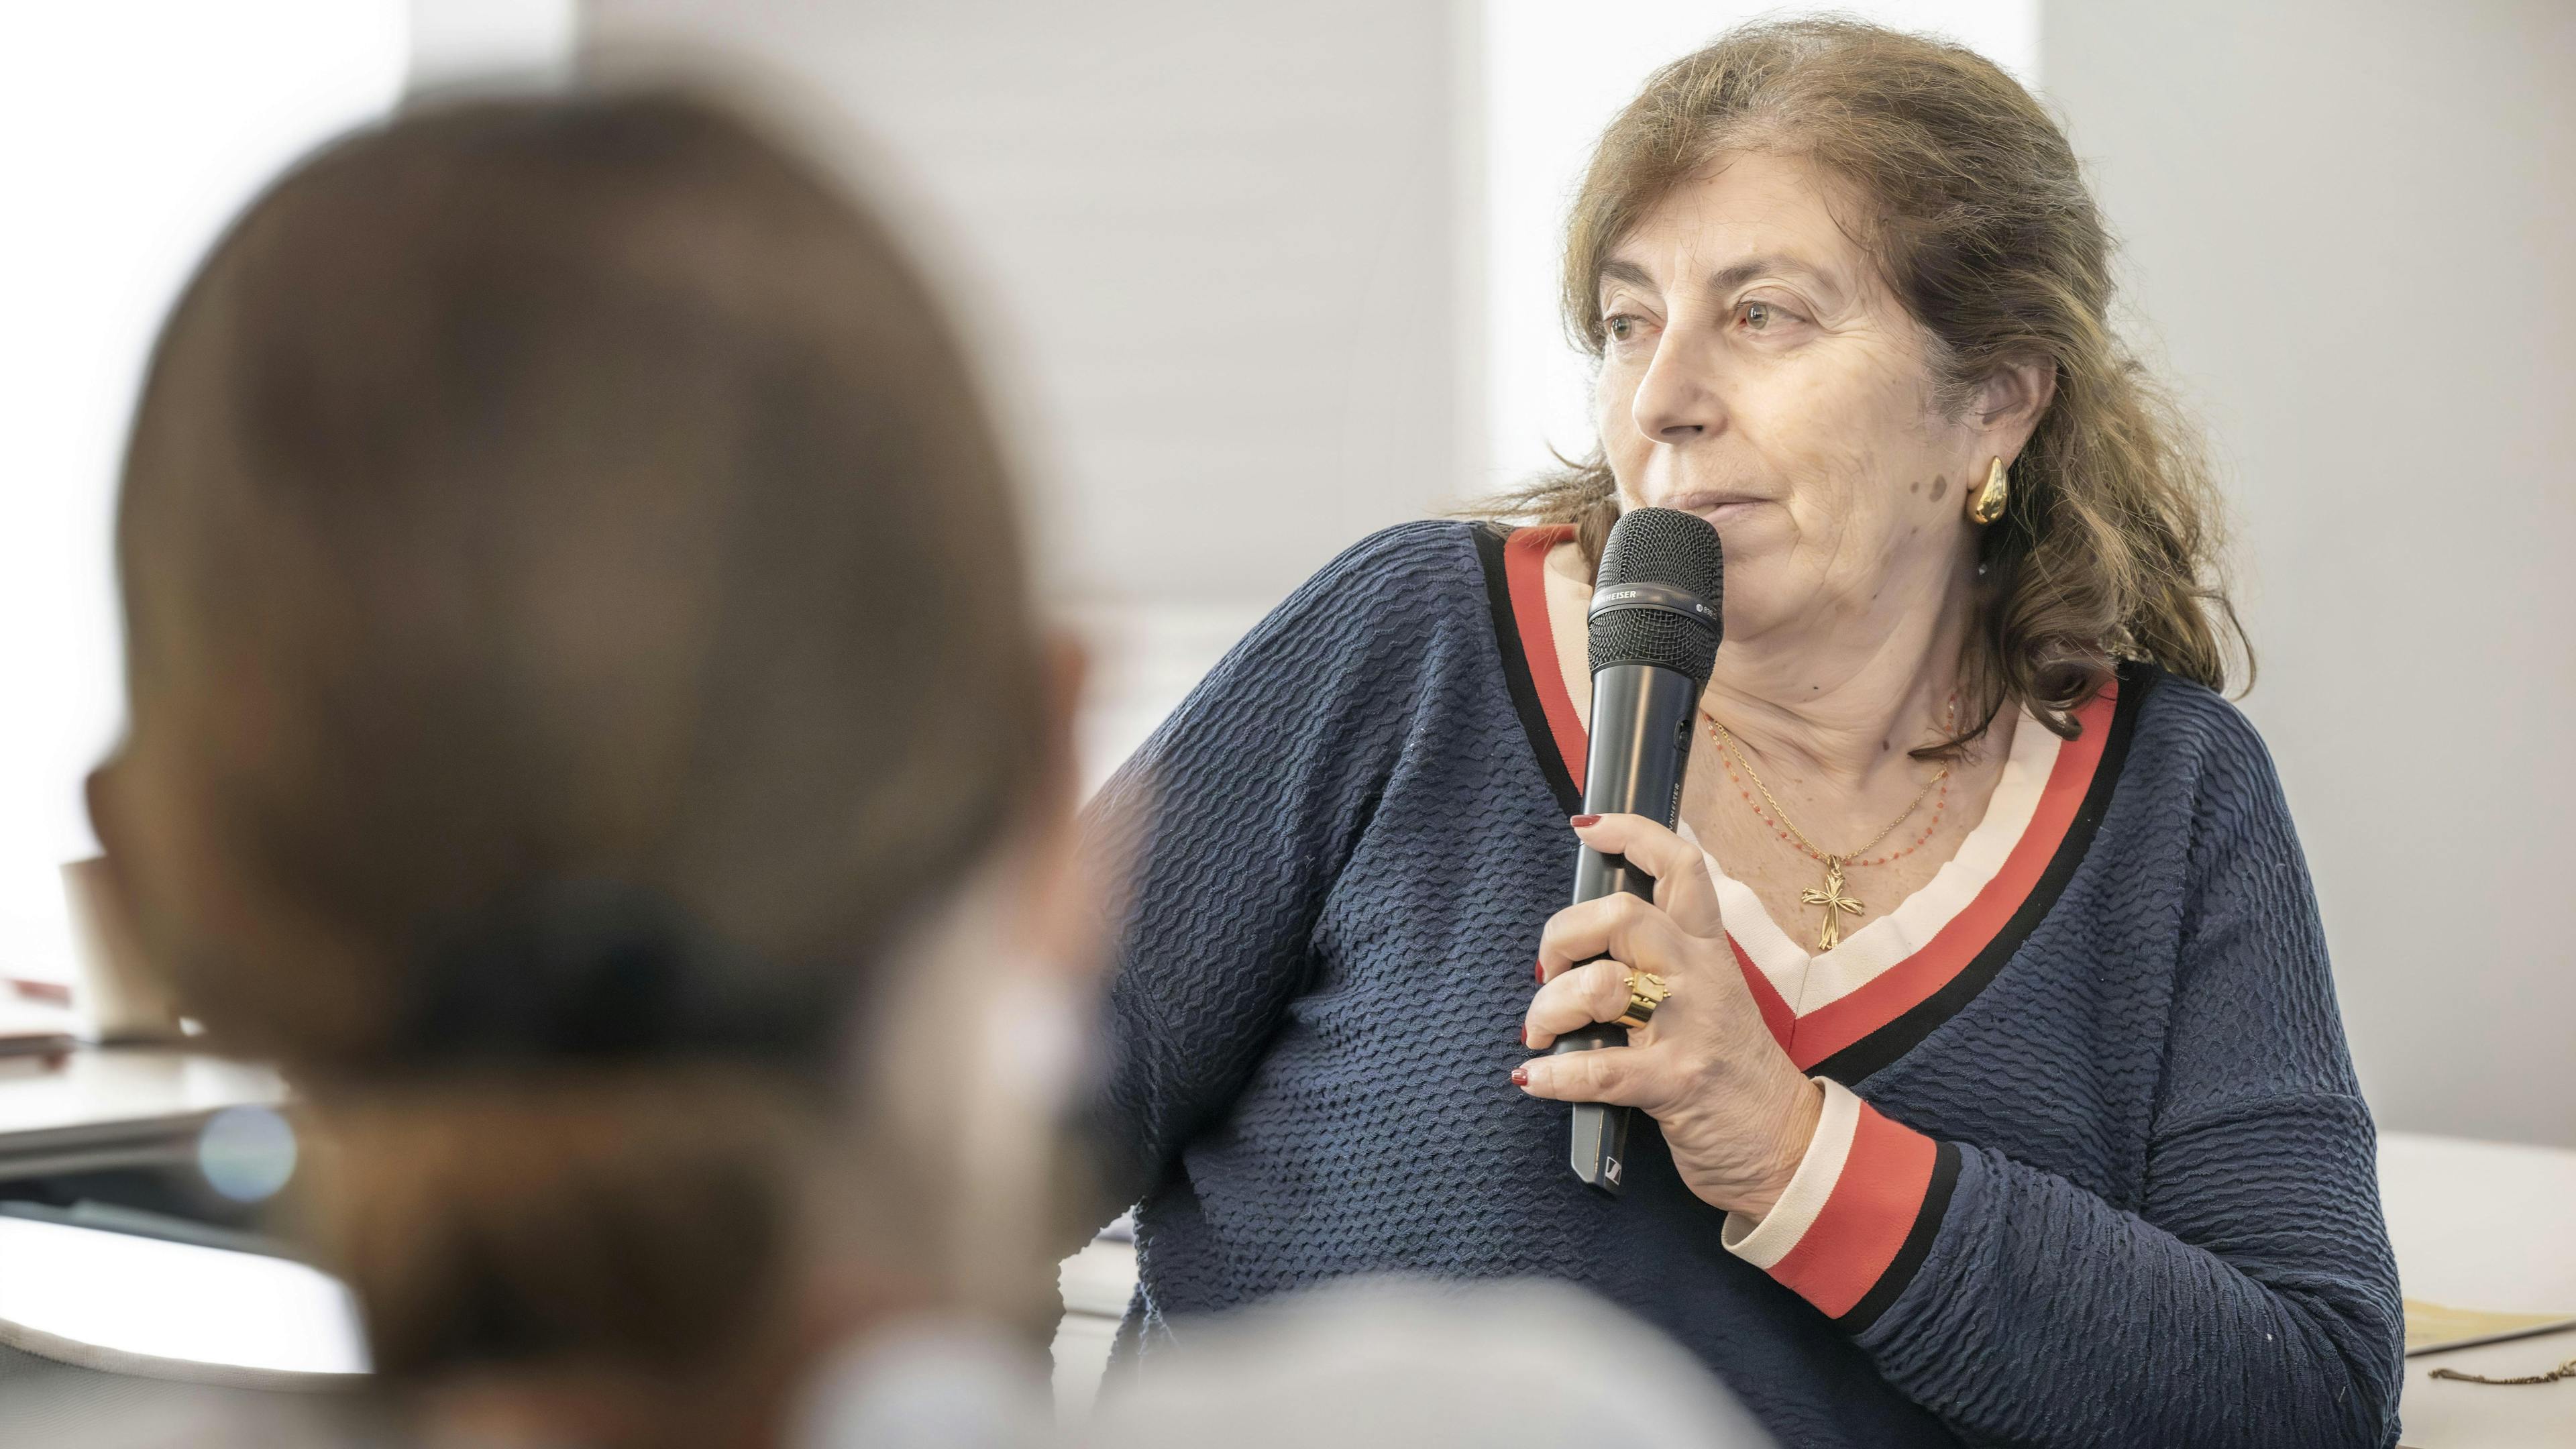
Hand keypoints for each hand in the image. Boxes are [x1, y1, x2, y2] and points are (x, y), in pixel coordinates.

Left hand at [1516, 814, 1822, 1217]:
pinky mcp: (1676, 1083)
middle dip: (1562, 935)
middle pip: (1622, 914)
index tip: (1587, 826)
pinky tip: (1534, 1080)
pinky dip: (1553, 1075)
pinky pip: (1598, 1069)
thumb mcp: (1705, 997)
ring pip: (1600, 986)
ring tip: (1539, 1034)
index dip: (1631, 833)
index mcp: (1706, 950)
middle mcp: (1699, 977)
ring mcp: (1690, 1028)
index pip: (1682, 865)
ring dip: (1549, 1009)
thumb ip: (1658, 962)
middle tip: (1546, 972)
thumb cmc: (1728, 1068)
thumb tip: (1580, 944)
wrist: (1784, 1144)